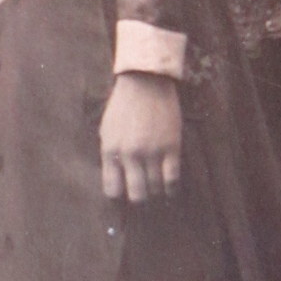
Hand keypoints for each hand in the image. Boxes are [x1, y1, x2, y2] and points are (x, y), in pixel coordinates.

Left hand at [100, 72, 181, 202]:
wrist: (145, 82)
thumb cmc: (123, 106)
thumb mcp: (107, 131)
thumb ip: (110, 155)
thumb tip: (116, 179)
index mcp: (110, 151)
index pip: (112, 189)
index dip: (119, 195)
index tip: (124, 192)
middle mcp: (130, 155)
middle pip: (136, 195)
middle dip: (139, 198)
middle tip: (143, 194)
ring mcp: (152, 152)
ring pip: (156, 189)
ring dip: (156, 191)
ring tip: (156, 188)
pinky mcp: (172, 147)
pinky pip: (173, 178)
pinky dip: (172, 188)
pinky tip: (170, 188)